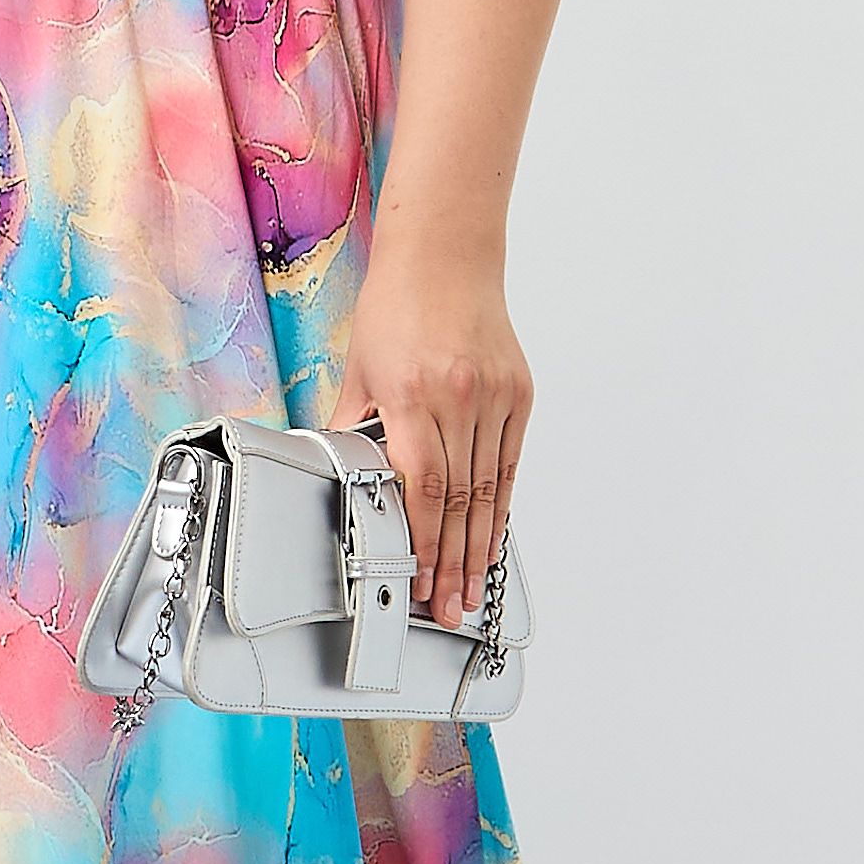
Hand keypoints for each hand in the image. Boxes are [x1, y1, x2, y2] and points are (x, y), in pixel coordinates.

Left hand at [336, 238, 529, 625]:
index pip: (421, 486)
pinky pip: (509, 463)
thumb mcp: (360, 369)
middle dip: (450, 562)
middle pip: (458, 499)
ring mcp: (494, 396)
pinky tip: (492, 539)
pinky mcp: (518, 393)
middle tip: (447, 608)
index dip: (421, 542)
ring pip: (488, 488)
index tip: (418, 581)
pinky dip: (500, 506)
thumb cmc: (396, 306)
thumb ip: (354, 428)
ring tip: (471, 590)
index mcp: (412, 394)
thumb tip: (344, 479)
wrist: (446, 254)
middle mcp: (458, 397)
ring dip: (478, 545)